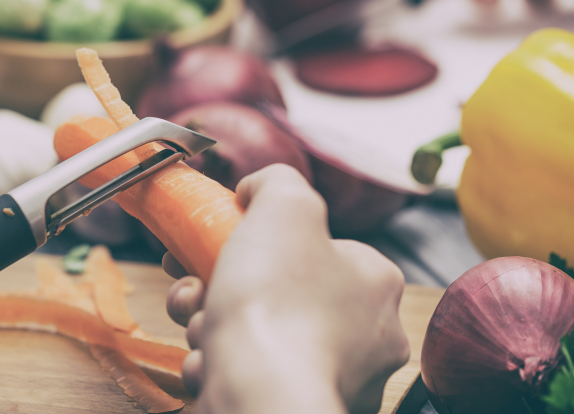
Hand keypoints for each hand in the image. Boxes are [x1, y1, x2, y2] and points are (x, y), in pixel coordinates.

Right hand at [163, 165, 408, 413]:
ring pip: (259, 336)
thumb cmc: (277, 302)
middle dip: (225, 287)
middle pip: (279, 292)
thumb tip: (257, 189)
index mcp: (376, 284)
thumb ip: (276, 181)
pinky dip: (221, 367)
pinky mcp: (297, 407)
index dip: (260, 236)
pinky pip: (251, 376)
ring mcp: (336, 379)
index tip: (217, 238)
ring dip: (214, 325)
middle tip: (197, 286)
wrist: (259, 395)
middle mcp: (369, 336)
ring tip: (202, 327)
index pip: (318, 247)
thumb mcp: (283, 205)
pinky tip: (210, 364)